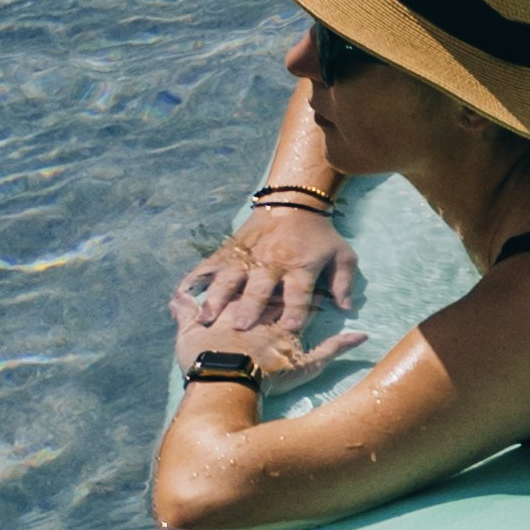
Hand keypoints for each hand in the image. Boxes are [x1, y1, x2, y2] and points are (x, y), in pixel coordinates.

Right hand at [175, 205, 354, 364]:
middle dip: (250, 307)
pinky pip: (211, 265)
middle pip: (260, 287)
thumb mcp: (342, 254)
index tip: (289, 329)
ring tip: (206, 315)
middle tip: (240, 327)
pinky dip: (196, 278)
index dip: (295, 310)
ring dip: (218, 297)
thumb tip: (347, 309)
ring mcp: (248, 255)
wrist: (293, 201)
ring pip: (230, 277)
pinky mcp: (231, 249)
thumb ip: (343, 282)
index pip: (299, 292)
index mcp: (300, 266)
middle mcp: (272, 262)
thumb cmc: (319, 235)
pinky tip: (182, 292)